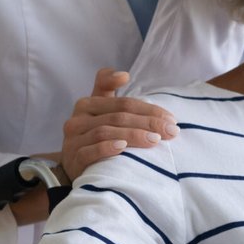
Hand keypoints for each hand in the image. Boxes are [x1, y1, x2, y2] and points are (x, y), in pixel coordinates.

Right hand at [61, 68, 179, 180]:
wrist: (76, 168)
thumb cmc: (95, 138)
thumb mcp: (102, 113)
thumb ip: (109, 89)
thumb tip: (124, 75)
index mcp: (87, 105)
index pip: (123, 103)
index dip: (148, 109)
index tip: (170, 117)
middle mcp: (77, 120)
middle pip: (118, 117)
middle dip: (148, 123)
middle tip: (171, 131)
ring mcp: (73, 140)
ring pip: (105, 132)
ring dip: (133, 135)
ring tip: (156, 140)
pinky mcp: (72, 159)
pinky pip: (89, 151)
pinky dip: (107, 148)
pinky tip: (123, 147)